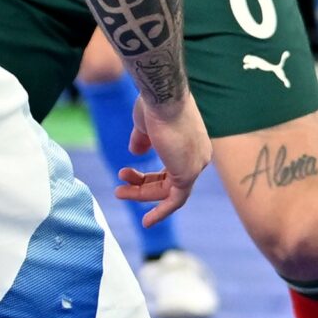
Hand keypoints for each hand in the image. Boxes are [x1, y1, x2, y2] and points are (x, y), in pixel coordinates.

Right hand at [121, 93, 211, 226]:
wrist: (162, 96)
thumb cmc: (154, 104)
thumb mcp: (145, 124)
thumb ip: (142, 140)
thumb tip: (135, 153)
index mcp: (191, 143)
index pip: (171, 168)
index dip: (149, 176)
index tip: (127, 175)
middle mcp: (199, 155)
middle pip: (170, 181)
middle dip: (142, 186)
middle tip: (119, 186)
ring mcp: (196, 164)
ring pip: (170, 191)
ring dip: (143, 194)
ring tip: (119, 192)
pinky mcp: (189, 173)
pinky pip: (176, 199)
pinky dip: (162, 211)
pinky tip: (147, 221)